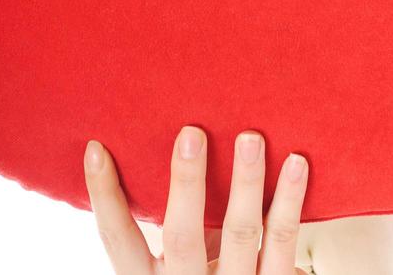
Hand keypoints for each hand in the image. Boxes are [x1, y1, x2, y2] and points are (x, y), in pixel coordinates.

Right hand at [84, 126, 310, 272]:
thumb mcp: (187, 263)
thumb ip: (183, 224)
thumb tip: (177, 145)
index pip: (118, 240)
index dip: (104, 197)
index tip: (96, 148)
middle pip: (182, 236)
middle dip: (186, 182)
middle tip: (191, 132)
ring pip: (240, 234)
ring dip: (247, 182)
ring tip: (250, 137)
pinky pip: (283, 241)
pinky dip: (289, 199)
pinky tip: (296, 163)